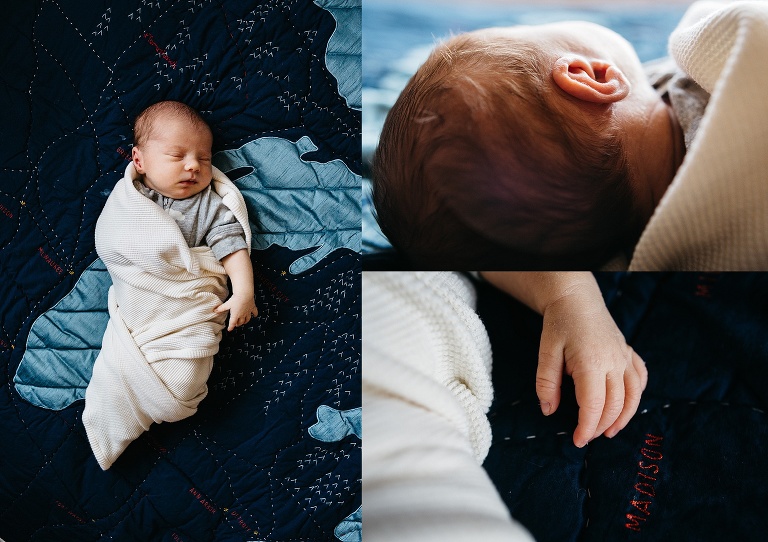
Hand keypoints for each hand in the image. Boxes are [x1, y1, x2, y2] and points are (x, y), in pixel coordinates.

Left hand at [214, 294, 257, 331]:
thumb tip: (214, 310)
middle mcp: (242, 315)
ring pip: (247, 319)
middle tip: (236, 324)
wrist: (244, 294)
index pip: (232, 323)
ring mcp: (248, 312)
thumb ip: (221, 308)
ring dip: (245, 321)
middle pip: (240, 322)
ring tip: (243, 321)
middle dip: (238, 324)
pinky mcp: (252, 308)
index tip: (229, 329)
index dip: (231, 327)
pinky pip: (255, 313)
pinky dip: (255, 315)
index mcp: (235, 315)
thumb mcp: (227, 304)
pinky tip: (255, 315)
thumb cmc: (235, 299)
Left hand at [537, 286, 647, 447]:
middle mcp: (614, 362)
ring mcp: (625, 358)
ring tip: (608, 432)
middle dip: (601, 426)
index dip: (586, 427)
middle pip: (615, 405)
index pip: (594, 405)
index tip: (578, 440)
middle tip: (587, 436)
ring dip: (623, 418)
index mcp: (592, 362)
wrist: (577, 299)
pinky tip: (625, 407)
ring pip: (633, 397)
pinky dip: (636, 398)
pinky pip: (640, 380)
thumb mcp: (546, 352)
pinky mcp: (630, 354)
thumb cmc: (560, 324)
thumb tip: (548, 411)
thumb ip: (546, 383)